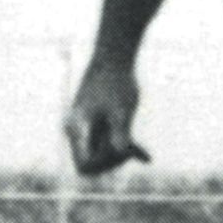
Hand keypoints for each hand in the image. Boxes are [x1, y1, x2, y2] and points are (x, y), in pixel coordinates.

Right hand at [63, 55, 149, 175]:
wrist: (114, 56)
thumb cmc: (116, 81)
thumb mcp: (122, 110)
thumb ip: (121, 133)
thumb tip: (120, 153)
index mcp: (76, 129)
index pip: (85, 166)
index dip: (105, 165)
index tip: (122, 148)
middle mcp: (77, 132)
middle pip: (91, 165)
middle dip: (112, 161)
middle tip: (131, 146)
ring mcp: (86, 129)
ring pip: (101, 157)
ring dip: (120, 155)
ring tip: (137, 145)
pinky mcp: (97, 125)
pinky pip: (109, 147)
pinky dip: (125, 150)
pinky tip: (146, 157)